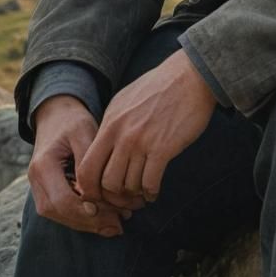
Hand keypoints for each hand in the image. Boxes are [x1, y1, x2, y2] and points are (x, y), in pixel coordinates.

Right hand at [27, 95, 137, 237]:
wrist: (56, 114)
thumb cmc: (72, 120)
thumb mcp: (83, 131)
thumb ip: (87, 162)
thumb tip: (94, 195)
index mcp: (42, 165)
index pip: (62, 200)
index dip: (87, 211)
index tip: (114, 213)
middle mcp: (35, 180)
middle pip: (60, 213)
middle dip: (90, 222)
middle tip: (119, 224)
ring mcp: (38, 187)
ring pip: (60, 216)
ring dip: (88, 223)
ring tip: (116, 224)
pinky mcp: (46, 191)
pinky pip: (62, 211)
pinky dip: (83, 218)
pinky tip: (105, 219)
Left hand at [76, 49, 217, 207]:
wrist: (189, 76)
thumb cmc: (160, 87)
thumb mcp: (126, 100)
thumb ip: (113, 124)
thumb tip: (104, 147)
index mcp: (110, 122)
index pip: (87, 166)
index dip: (89, 187)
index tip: (100, 194)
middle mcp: (122, 134)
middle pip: (105, 182)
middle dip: (114, 197)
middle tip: (123, 199)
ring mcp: (141, 142)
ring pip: (128, 186)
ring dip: (135, 195)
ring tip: (140, 193)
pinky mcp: (163, 148)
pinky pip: (150, 183)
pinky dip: (151, 193)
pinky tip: (154, 191)